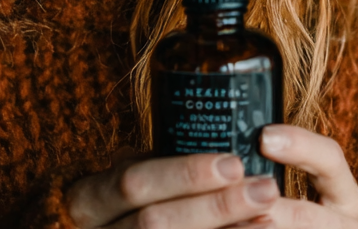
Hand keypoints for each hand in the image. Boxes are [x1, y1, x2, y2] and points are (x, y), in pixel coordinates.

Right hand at [63, 126, 357, 228]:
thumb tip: (217, 137)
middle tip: (265, 188)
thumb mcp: (122, 182)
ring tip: (268, 212)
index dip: (183, 175)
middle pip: (155, 221)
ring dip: (225, 226)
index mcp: (88, 199)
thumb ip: (153, 166)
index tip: (233, 164)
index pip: (133, 182)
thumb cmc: (117, 208)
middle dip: (214, 206)